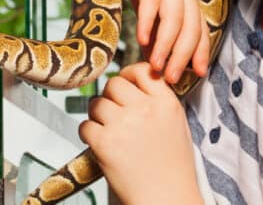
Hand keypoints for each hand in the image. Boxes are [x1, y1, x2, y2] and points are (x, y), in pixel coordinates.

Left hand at [79, 63, 203, 204]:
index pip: (141, 70)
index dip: (128, 75)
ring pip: (96, 104)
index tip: (124, 84)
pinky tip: (101, 145)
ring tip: (110, 133)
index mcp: (166, 103)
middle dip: (110, 98)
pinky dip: (89, 135)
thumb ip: (158, 102)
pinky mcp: (104, 143)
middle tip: (115, 116)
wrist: (166, 199)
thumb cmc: (173, 168)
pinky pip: (85, 126)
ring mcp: (123, 125)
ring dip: (98, 116)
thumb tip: (131, 82)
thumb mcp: (177, 126)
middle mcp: (145, 109)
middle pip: (113, 84)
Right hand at [121, 0, 209, 83]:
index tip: (197, 74)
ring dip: (166, 44)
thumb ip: (156, 26)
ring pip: (174, 15)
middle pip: (190, 25)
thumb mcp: (149, 0)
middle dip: (182, 55)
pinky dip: (148, 21)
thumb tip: (155, 59)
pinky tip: (142, 39)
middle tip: (170, 78)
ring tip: (156, 65)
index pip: (200, 26)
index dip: (200, 51)